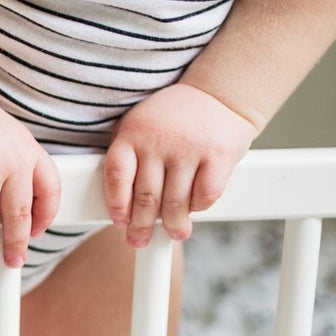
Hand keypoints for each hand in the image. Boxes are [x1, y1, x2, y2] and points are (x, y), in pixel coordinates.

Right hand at [0, 90, 59, 267]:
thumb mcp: (4, 134)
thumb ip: (14, 162)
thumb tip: (12, 200)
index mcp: (27, 151)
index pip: (50, 191)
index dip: (46, 216)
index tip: (37, 232)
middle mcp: (9, 163)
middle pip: (19, 216)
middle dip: (15, 244)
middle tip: (12, 260)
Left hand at [103, 82, 259, 246]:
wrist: (219, 94)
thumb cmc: (172, 119)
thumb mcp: (140, 128)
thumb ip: (130, 160)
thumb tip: (124, 209)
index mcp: (133, 133)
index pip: (117, 177)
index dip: (117, 205)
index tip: (120, 223)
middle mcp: (159, 141)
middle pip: (146, 197)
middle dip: (141, 226)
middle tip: (140, 240)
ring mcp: (189, 148)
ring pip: (175, 202)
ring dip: (172, 225)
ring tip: (173, 233)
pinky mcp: (218, 156)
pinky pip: (204, 196)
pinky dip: (198, 207)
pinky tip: (194, 208)